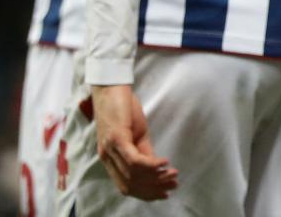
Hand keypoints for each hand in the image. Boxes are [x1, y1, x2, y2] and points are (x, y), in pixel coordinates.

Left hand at [91, 84, 177, 199]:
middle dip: (154, 188)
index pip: (126, 186)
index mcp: (110, 160)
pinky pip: (134, 160)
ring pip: (133, 175)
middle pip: (130, 185)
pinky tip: (164, 162)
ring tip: (173, 174)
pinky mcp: (117, 138)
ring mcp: (110, 149)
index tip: (165, 193)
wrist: (111, 88)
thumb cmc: (122, 108)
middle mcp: (107, 158)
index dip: (146, 193)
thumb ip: (142, 151)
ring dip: (156, 178)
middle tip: (173, 185)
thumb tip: (154, 168)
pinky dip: (151, 165)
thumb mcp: (135, 134)